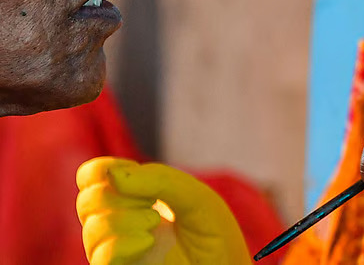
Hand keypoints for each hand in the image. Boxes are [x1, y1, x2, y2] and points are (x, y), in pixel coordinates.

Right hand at [76, 157, 251, 264]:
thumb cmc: (214, 235)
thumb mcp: (194, 197)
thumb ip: (159, 179)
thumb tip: (111, 175)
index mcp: (133, 198)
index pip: (92, 176)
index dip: (103, 170)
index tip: (138, 178)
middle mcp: (119, 223)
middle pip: (88, 200)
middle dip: (119, 195)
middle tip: (152, 205)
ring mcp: (118, 250)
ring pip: (93, 228)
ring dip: (122, 219)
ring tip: (153, 224)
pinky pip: (101, 257)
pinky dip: (120, 243)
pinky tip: (147, 241)